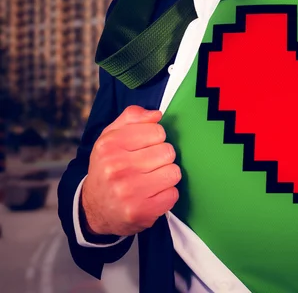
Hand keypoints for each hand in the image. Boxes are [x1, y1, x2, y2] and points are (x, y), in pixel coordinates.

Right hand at [81, 105, 180, 236]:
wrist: (93, 209)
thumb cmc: (107, 168)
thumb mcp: (110, 137)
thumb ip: (132, 118)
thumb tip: (156, 115)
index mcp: (109, 146)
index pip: (157, 131)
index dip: (155, 139)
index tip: (144, 148)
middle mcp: (117, 168)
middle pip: (168, 152)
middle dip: (162, 158)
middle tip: (147, 166)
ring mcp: (129, 192)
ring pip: (174, 172)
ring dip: (166, 176)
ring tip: (150, 180)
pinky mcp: (142, 211)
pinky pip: (173, 194)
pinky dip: (166, 195)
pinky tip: (151, 195)